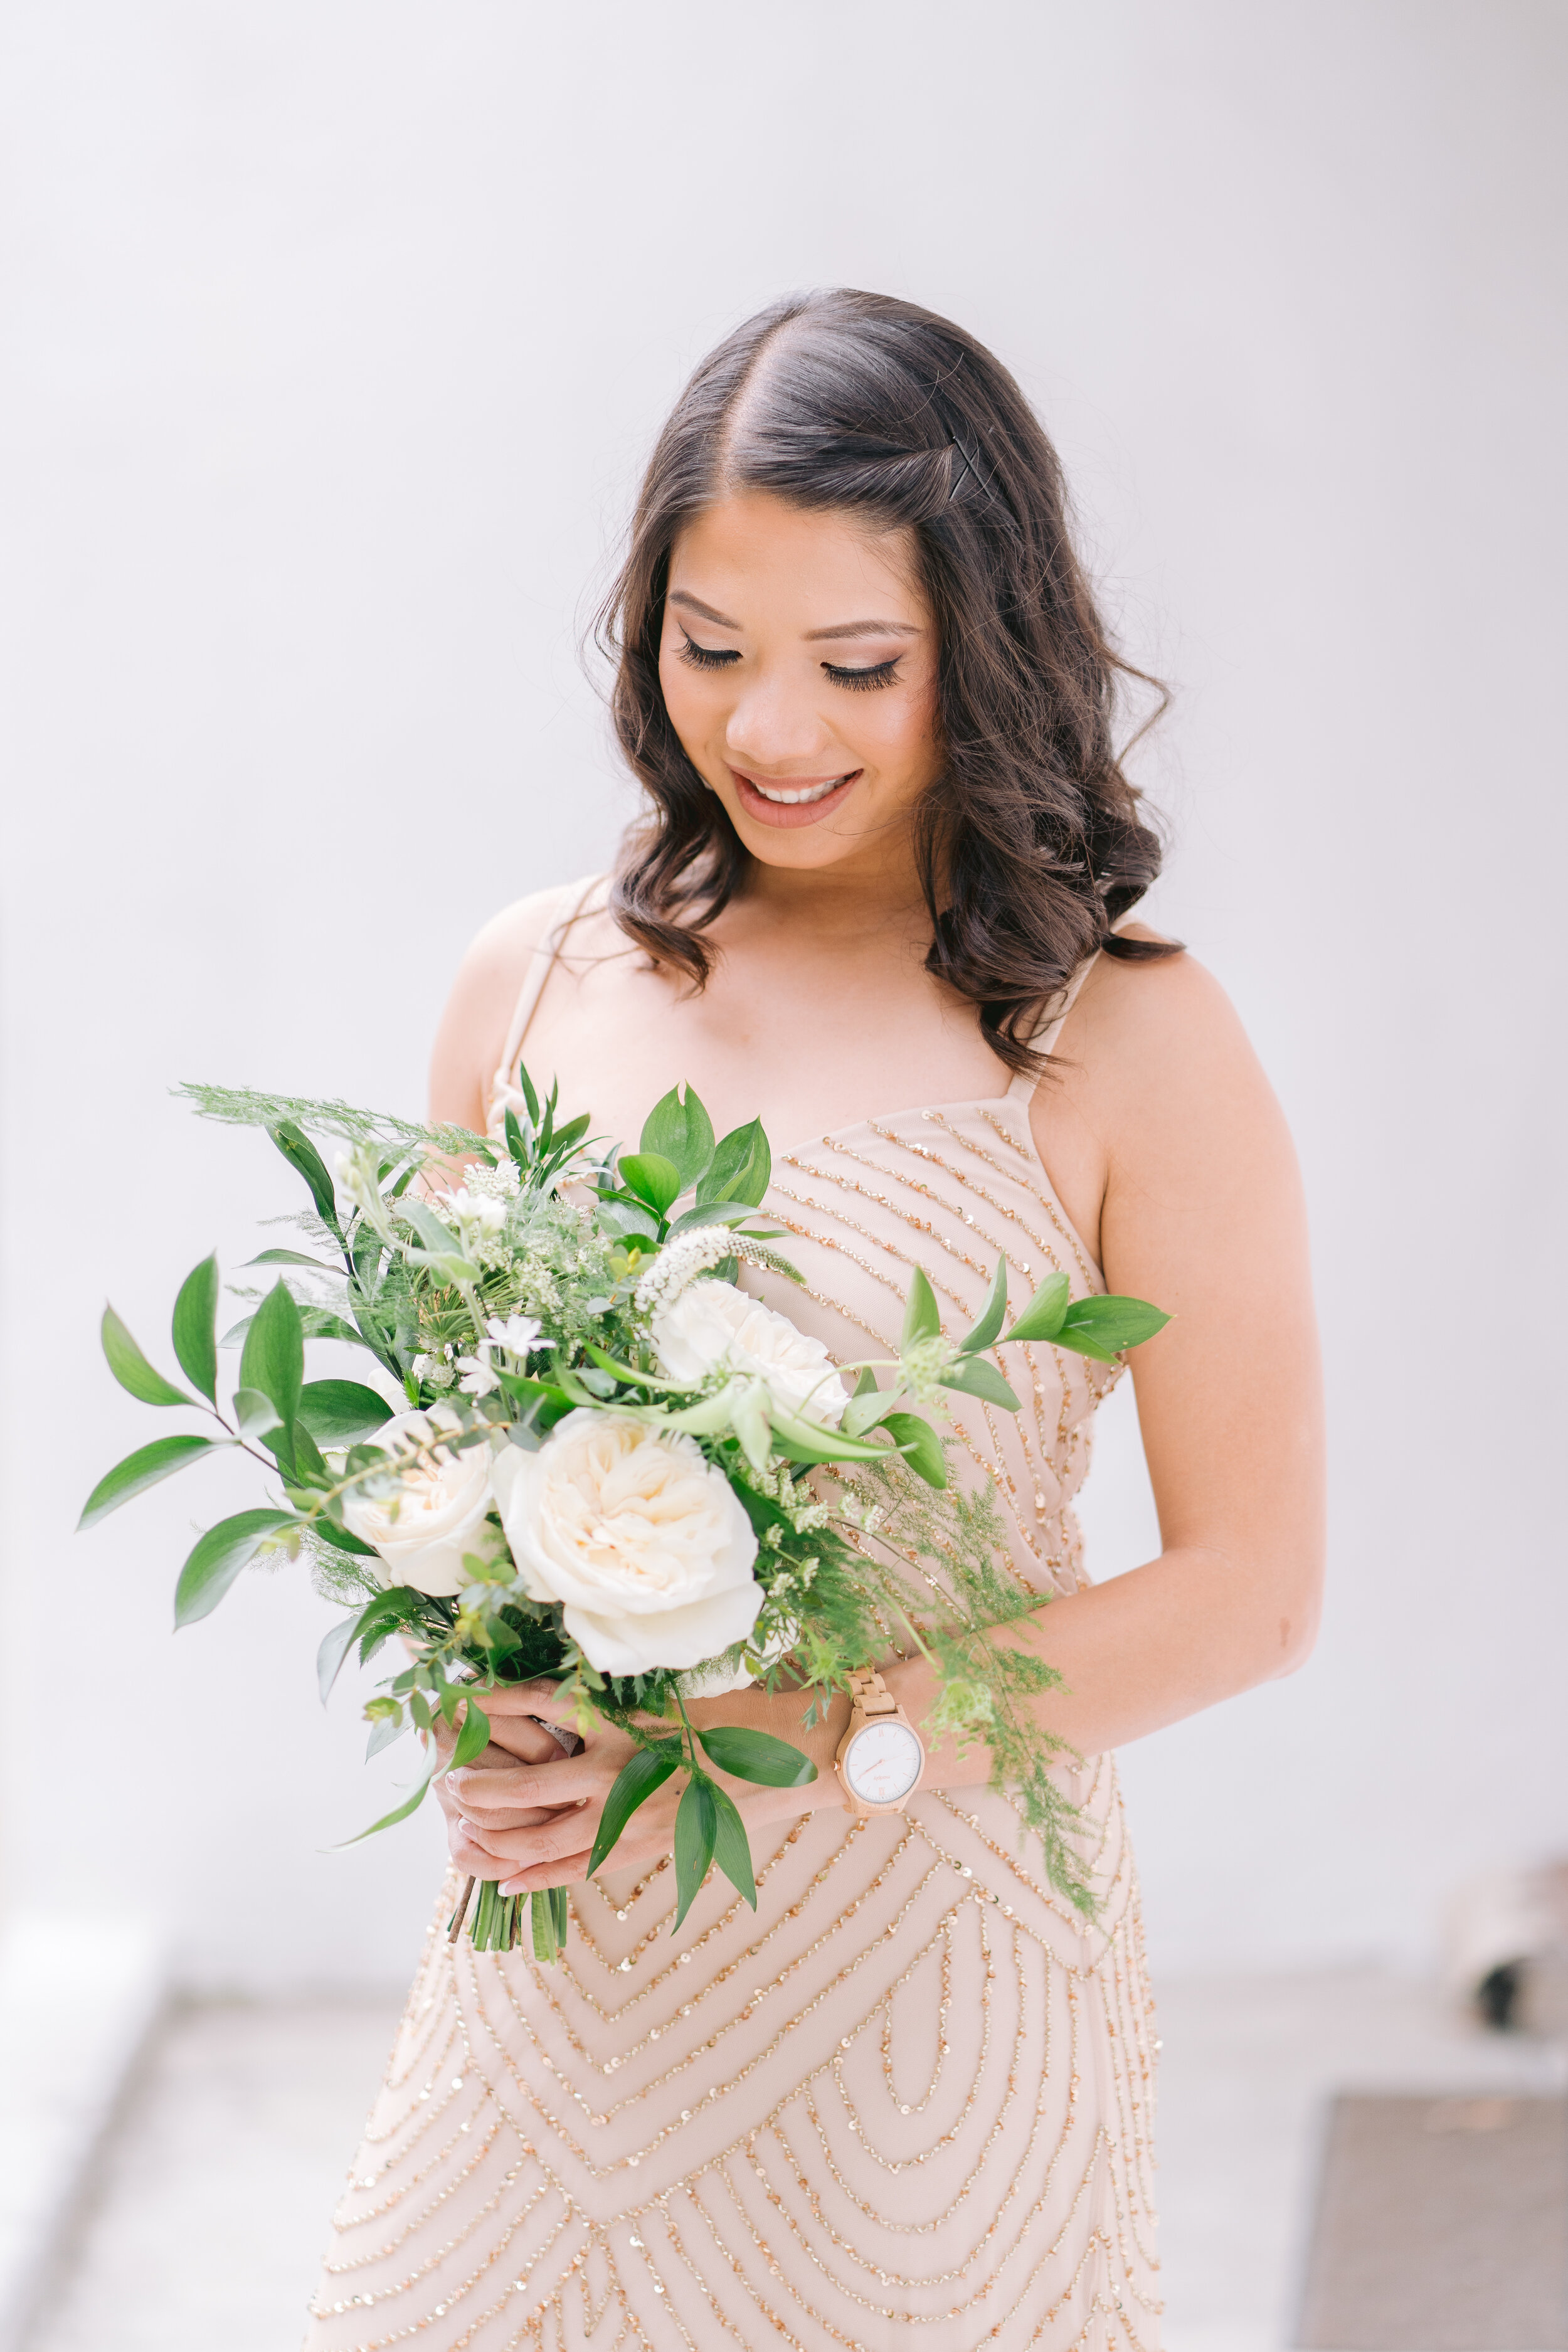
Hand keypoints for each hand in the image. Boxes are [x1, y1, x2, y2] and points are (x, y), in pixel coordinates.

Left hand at [440, 1679, 851, 1897]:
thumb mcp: (668, 1695)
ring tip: (458, 1835)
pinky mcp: (642, 1851)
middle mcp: (617, 1779)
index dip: (495, 1704)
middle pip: (525, 1793)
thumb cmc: (733, 1716)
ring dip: (494, 1842)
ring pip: (542, 1844)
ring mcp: (628, 1823)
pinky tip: (504, 1882)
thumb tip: (559, 1693)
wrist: (789, 1762)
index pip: (540, 1709)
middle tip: (445, 1783)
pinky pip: (576, 1873)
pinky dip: (535, 1879)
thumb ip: (614, 1700)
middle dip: (477, 1791)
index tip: (456, 1698)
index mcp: (622, 1728)